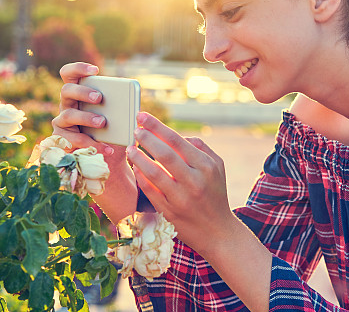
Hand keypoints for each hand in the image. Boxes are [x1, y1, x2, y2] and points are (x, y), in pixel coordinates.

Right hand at [50, 62, 135, 221]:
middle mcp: (67, 104)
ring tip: (103, 122)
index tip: (95, 70)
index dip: (78, 68)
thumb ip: (121, 107)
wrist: (111, 157)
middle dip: (83, 92)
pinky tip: (107, 148)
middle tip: (100, 97)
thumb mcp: (118, 116)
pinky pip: (73, 140)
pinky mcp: (62, 140)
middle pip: (67, 90)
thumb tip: (134, 106)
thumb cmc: (113, 130)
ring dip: (86, 117)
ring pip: (68, 115)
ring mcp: (62, 122)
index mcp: (79, 93)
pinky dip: (91, 143)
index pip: (69, 74)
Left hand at [126, 112, 236, 256]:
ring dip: (139, 158)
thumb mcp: (217, 167)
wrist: (218, 232)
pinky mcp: (170, 212)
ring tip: (130, 148)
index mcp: (206, 166)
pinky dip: (141, 178)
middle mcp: (195, 181)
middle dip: (147, 138)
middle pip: (165, 154)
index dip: (157, 126)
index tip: (142, 116)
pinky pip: (151, 192)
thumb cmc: (215, 194)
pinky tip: (135, 168)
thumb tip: (178, 135)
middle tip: (135, 129)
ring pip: (155, 173)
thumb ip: (201, 147)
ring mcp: (182, 198)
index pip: (177, 140)